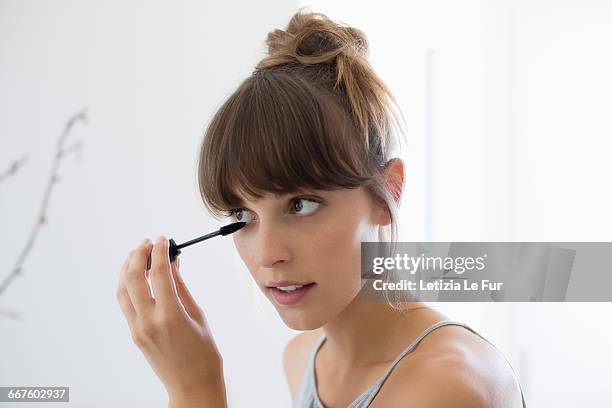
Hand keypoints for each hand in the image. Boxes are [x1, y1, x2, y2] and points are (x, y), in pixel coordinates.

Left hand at [116, 236, 226, 404]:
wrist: (192, 386)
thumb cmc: (204, 354)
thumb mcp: (198, 315)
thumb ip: (181, 287)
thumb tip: (173, 263)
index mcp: (170, 315)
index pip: (158, 273)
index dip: (160, 251)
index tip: (163, 239)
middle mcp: (149, 321)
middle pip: (133, 278)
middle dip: (138, 255)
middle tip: (149, 242)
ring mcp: (138, 329)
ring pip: (123, 290)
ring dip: (127, 268)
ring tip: (138, 254)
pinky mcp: (134, 335)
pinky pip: (126, 304)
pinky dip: (128, 285)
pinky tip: (137, 276)